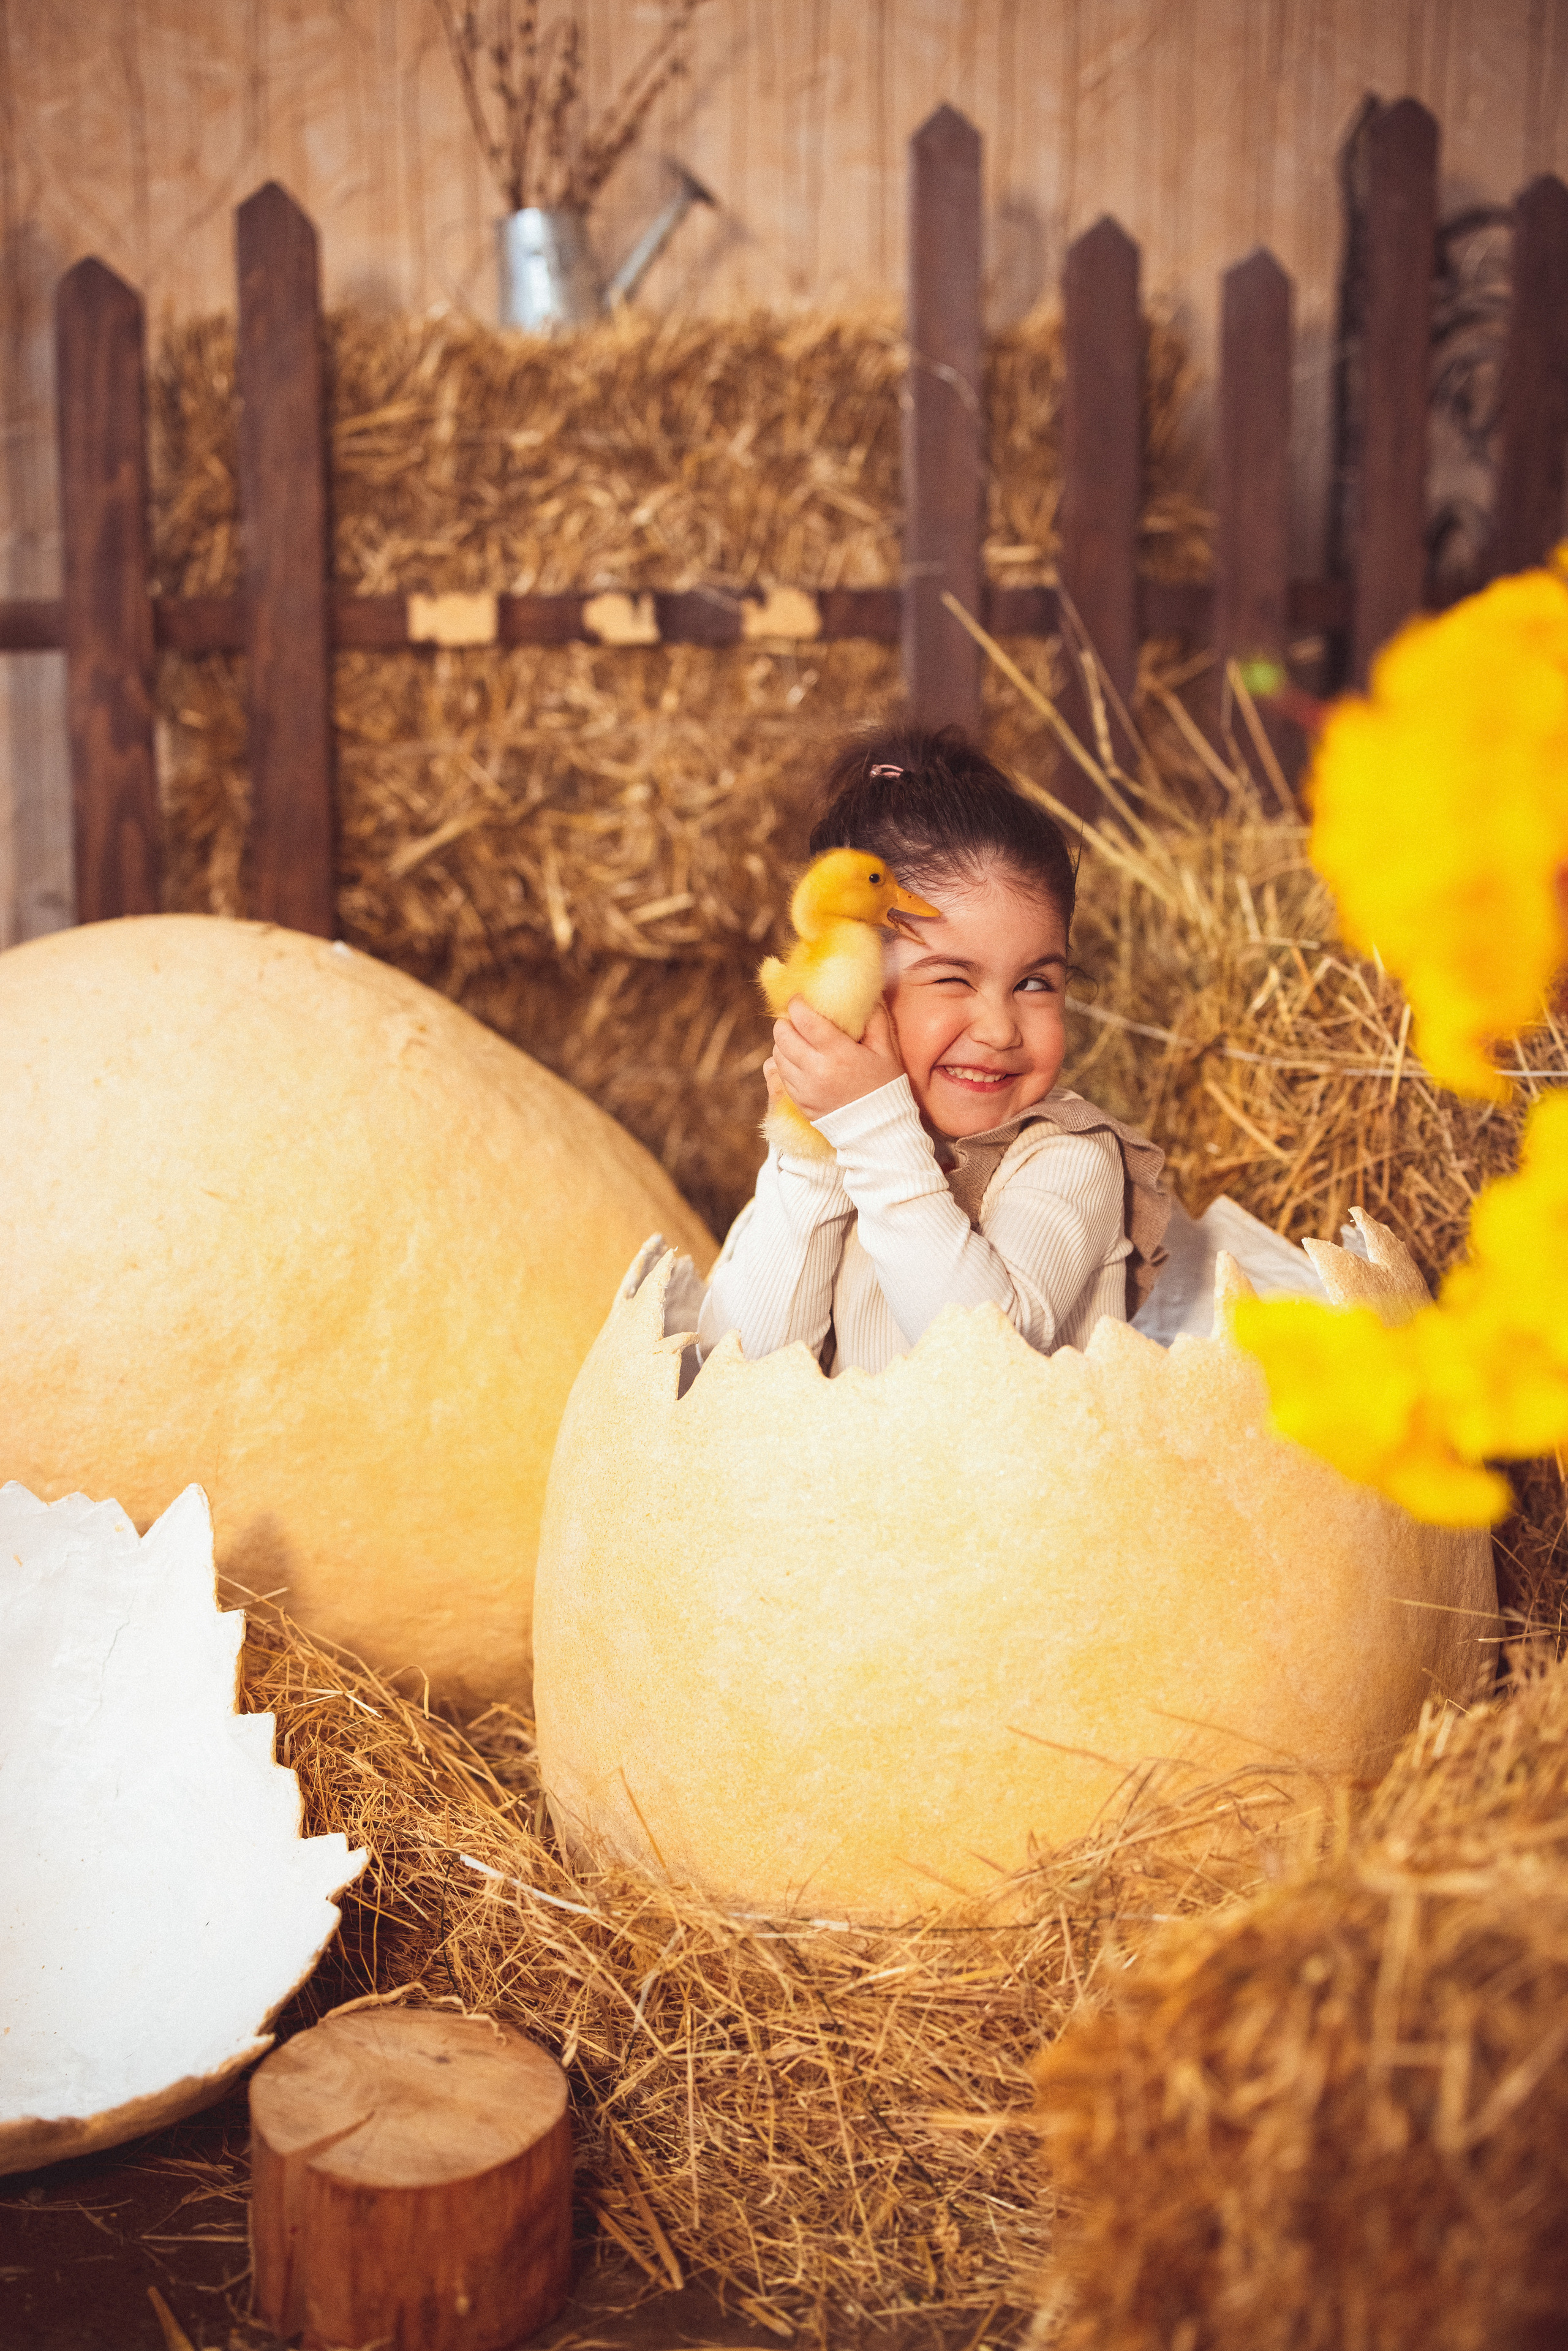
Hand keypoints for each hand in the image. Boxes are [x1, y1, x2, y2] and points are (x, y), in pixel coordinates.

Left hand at [770, 999, 903, 1121]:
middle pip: (782, 1035)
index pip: (804, 1020)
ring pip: (777, 1055)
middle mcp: (815, 1071)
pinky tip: (800, 1060)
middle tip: (796, 1018)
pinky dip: (786, 1064)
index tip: (799, 999)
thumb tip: (867, 995)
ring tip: (797, 1039)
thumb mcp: (886, 1051)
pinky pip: (782, 1076)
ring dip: (783, 1043)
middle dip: (785, 1022)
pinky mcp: (799, 1102)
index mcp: (837, 1053)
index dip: (797, 1004)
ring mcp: (804, 1089)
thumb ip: (875, 1019)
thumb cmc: (885, 1086)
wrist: (878, 1131)